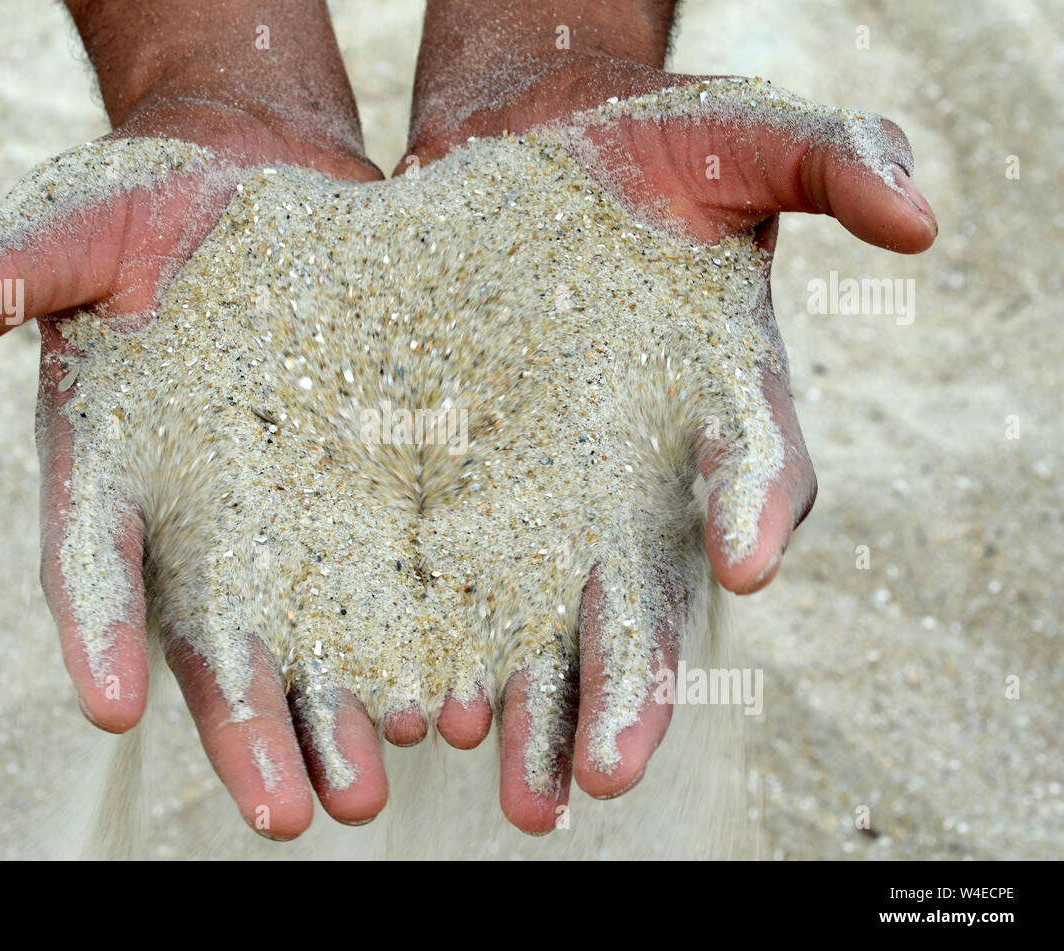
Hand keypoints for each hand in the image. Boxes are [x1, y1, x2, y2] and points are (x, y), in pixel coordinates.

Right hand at [0, 0, 386, 839]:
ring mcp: (292, 520)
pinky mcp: (373, 501)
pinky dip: (419, 648)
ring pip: (311, 642)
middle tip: (285, 810)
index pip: (93, 562)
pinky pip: (398, 586)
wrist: (275, 194)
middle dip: (244, 728)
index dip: (95, 629)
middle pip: (214, 643)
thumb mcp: (83, 230)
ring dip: (338, 721)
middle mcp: (199, 525)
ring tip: (372, 786)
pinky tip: (456, 707)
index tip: (105, 701)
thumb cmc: (162, 212)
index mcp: (113, 472)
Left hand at [404, 0, 936, 829]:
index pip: (752, 470)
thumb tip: (920, 215)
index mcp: (721, 409)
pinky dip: (444, 651)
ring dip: (537, 713)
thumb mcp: (729, 132)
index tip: (742, 551)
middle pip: (647, 596)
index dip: (751, 501)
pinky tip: (419, 714)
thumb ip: (828, 158)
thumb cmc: (635, 157)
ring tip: (516, 791)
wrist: (510, 168)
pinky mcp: (462, 500)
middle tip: (607, 770)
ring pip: (549, 628)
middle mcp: (643, 483)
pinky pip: (452, 589)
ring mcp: (550, 504)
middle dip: (631, 685)